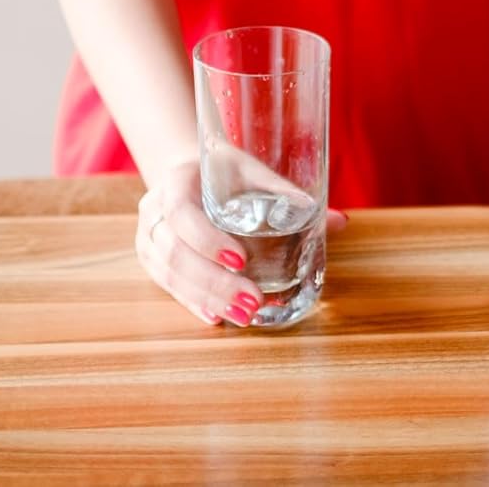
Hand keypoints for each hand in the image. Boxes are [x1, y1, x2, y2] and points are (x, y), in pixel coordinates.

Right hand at [135, 156, 346, 326]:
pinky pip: (167, 286)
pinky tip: (217, 317)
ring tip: (244, 314)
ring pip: (170, 275)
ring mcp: (147, 237)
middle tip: (252, 300)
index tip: (241, 259)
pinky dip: (193, 303)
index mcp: (176, 182)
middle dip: (215, 282)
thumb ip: (287, 193)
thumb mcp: (251, 170)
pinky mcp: (151, 259)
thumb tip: (340, 221)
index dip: (208, 240)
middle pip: (175, 253)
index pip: (182, 215)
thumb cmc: (224, 170)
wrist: (185, 172)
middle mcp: (154, 211)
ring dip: (207, 298)